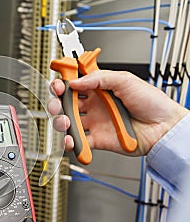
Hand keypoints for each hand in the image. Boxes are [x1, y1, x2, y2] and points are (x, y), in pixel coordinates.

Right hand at [48, 70, 188, 154]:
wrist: (164, 127)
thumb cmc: (151, 102)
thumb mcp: (126, 80)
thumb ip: (99, 78)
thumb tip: (76, 82)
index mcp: (99, 89)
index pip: (74, 84)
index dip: (63, 83)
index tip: (59, 83)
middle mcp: (94, 106)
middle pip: (66, 104)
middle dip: (56, 103)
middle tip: (57, 104)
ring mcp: (94, 123)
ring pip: (68, 123)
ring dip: (61, 122)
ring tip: (65, 122)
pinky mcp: (97, 140)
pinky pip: (80, 142)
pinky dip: (72, 143)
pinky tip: (71, 139)